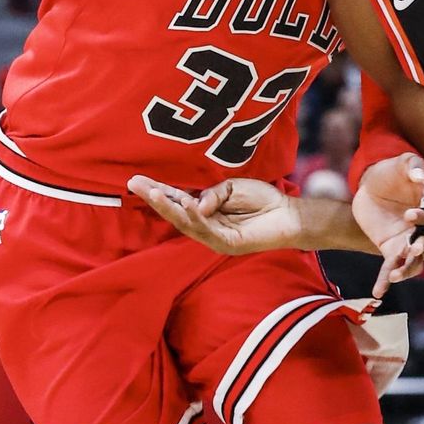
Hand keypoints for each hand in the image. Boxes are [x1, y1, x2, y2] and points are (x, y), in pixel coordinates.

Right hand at [127, 174, 302, 253]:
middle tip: (134, 184)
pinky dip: (196, 216)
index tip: (137, 180)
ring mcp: (215, 238)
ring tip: (154, 193)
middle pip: (175, 213)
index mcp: (206, 211)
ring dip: (169, 207)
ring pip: (186, 223)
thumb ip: (212, 193)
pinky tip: (186, 204)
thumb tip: (195, 203)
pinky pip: (207, 229)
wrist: (288, 214)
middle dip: (155, 198)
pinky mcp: (228, 244)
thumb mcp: (232, 187)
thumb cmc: (262, 200)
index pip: (177, 201)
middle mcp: (206, 226)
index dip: (159, 191)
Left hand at [354, 153, 423, 297]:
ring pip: (414, 261)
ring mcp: (408, 241)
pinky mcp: (391, 250)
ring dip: (408, 269)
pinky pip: (391, 268)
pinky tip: (378, 292)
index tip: (410, 215)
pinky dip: (386, 280)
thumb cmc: (390, 171)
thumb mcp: (401, 162)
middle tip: (413, 247)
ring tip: (396, 275)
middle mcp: (423, 227)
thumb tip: (419, 175)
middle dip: (422, 247)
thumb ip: (412, 165)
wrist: (369, 186)